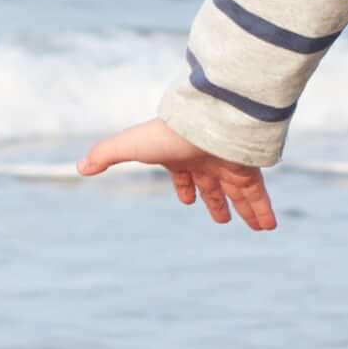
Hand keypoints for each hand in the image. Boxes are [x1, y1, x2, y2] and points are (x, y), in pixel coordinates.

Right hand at [76, 118, 277, 231]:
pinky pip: (258, 195)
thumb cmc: (167, 133)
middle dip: (216, 203)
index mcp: (180, 157)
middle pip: (213, 187)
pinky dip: (263, 210)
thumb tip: (79, 167)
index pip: (183, 177)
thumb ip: (105, 154)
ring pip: (239, 194)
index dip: (186, 189)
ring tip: (258, 228)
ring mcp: (228, 165)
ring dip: (247, 211)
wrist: (207, 120)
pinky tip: (268, 226)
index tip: (188, 200)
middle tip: (221, 219)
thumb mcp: (130, 146)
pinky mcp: (248, 170)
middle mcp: (206, 161)